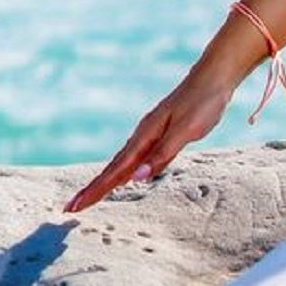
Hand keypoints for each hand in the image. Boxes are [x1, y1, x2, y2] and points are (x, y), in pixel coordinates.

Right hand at [62, 63, 237, 213]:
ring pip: (122, 164)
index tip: (76, 205)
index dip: (96, 189)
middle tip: (71, 208)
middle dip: (92, 189)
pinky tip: (123, 178)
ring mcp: (150, 135)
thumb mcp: (185, 130)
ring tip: (89, 197)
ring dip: (105, 182)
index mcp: (145, 136)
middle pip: (112, 168)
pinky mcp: (161, 134)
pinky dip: (124, 172)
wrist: (213, 77)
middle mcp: (142, 136)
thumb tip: (135, 178)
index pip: (115, 169)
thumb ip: (162, 154)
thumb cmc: (202, 102)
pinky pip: (136, 159)